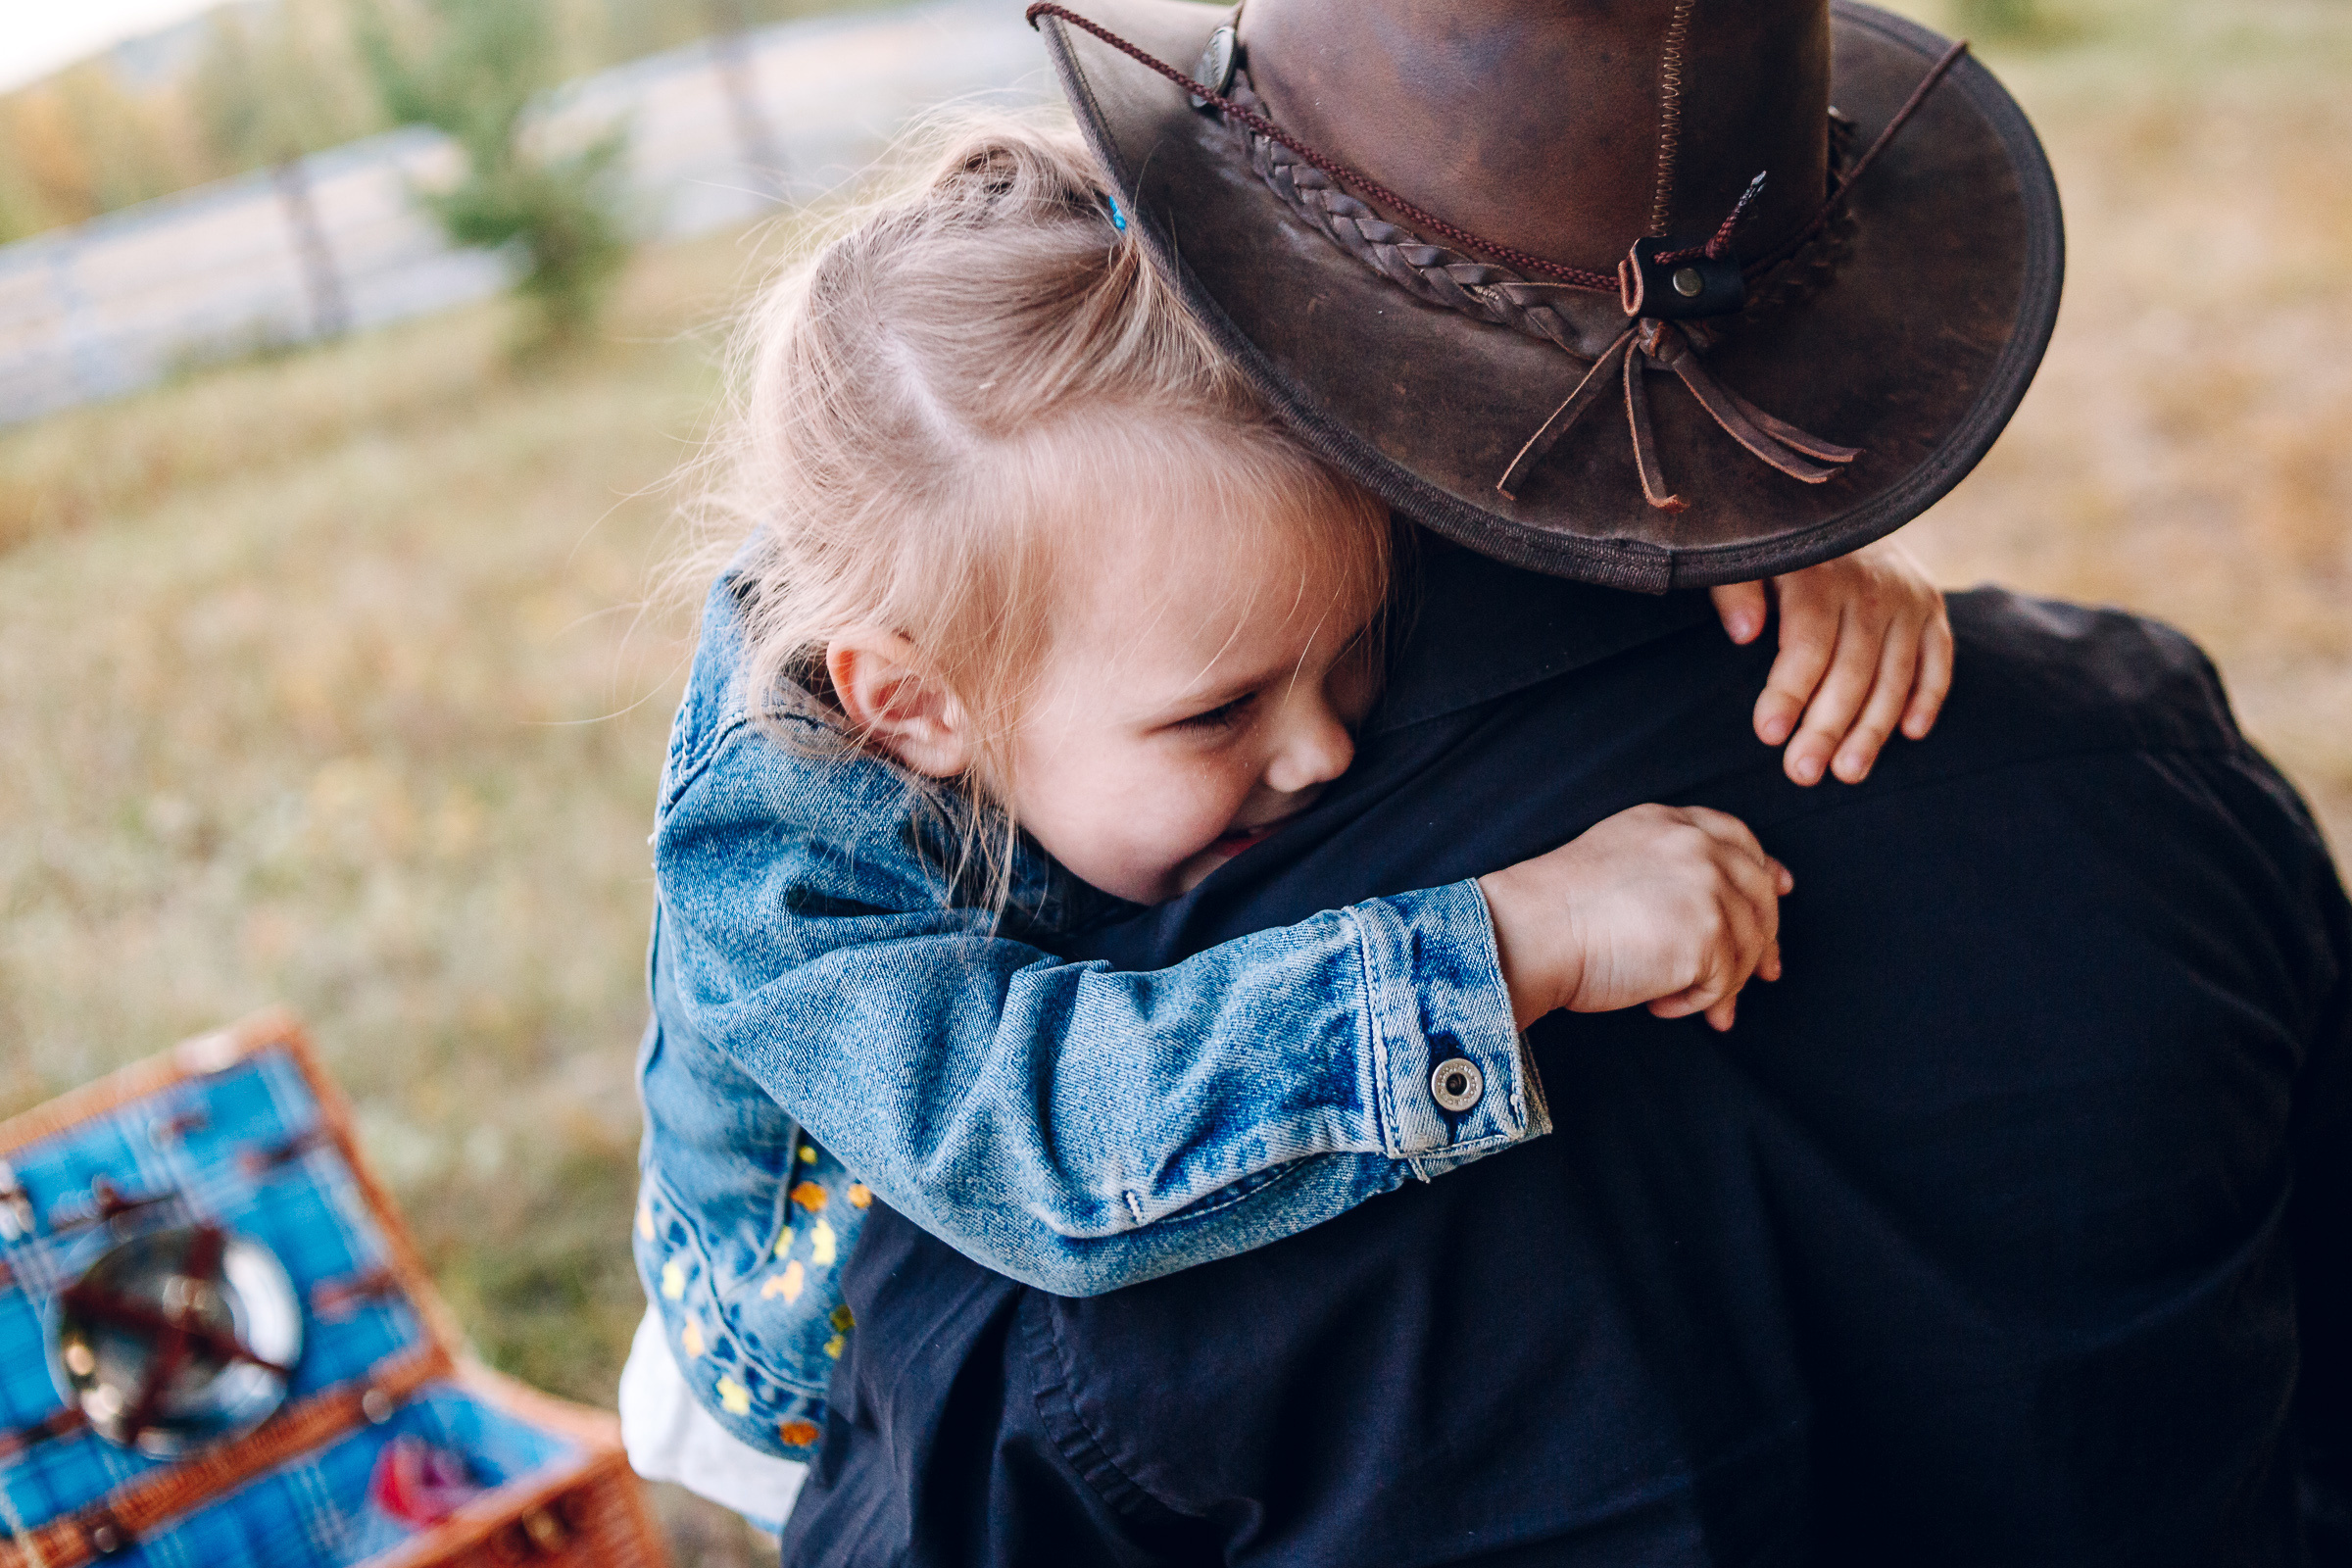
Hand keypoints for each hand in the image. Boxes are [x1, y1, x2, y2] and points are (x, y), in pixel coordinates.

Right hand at [1479, 804, 1791, 1032]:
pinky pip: (1724, 982)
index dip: (1764, 869)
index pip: (1738, 838)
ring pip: (1747, 946)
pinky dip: (1693, 1002)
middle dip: (1765, 940)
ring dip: (1718, 982)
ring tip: (1671, 997)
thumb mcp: (1620, 857)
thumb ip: (1669, 864)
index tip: (1778, 892)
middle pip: (1758, 894)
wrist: (1532, 929)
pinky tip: (1658, 1003)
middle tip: (1764, 976)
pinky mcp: (1709, 935)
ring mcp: (1708, 888)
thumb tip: (1719, 905)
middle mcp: (1697, 847)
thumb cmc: (1557, 908)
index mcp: (1671, 823)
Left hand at [1709, 540, 1952, 786]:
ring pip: (1895, 675)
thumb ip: (1737, 590)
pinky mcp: (1933, 608)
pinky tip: (1911, 734)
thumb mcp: (1749, 559)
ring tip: (1848, 772)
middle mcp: (1871, 587)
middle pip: (1852, 670)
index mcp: (1819, 574)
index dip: (1789, 691)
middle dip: (1827, 727)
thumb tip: (1743, 633)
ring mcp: (1908, 599)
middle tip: (1802, 772)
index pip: (1808, 642)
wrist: (1842, 508)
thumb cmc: (1780, 551)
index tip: (1768, 735)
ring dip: (1874, 729)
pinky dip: (1929, 697)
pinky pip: (1938, 660)